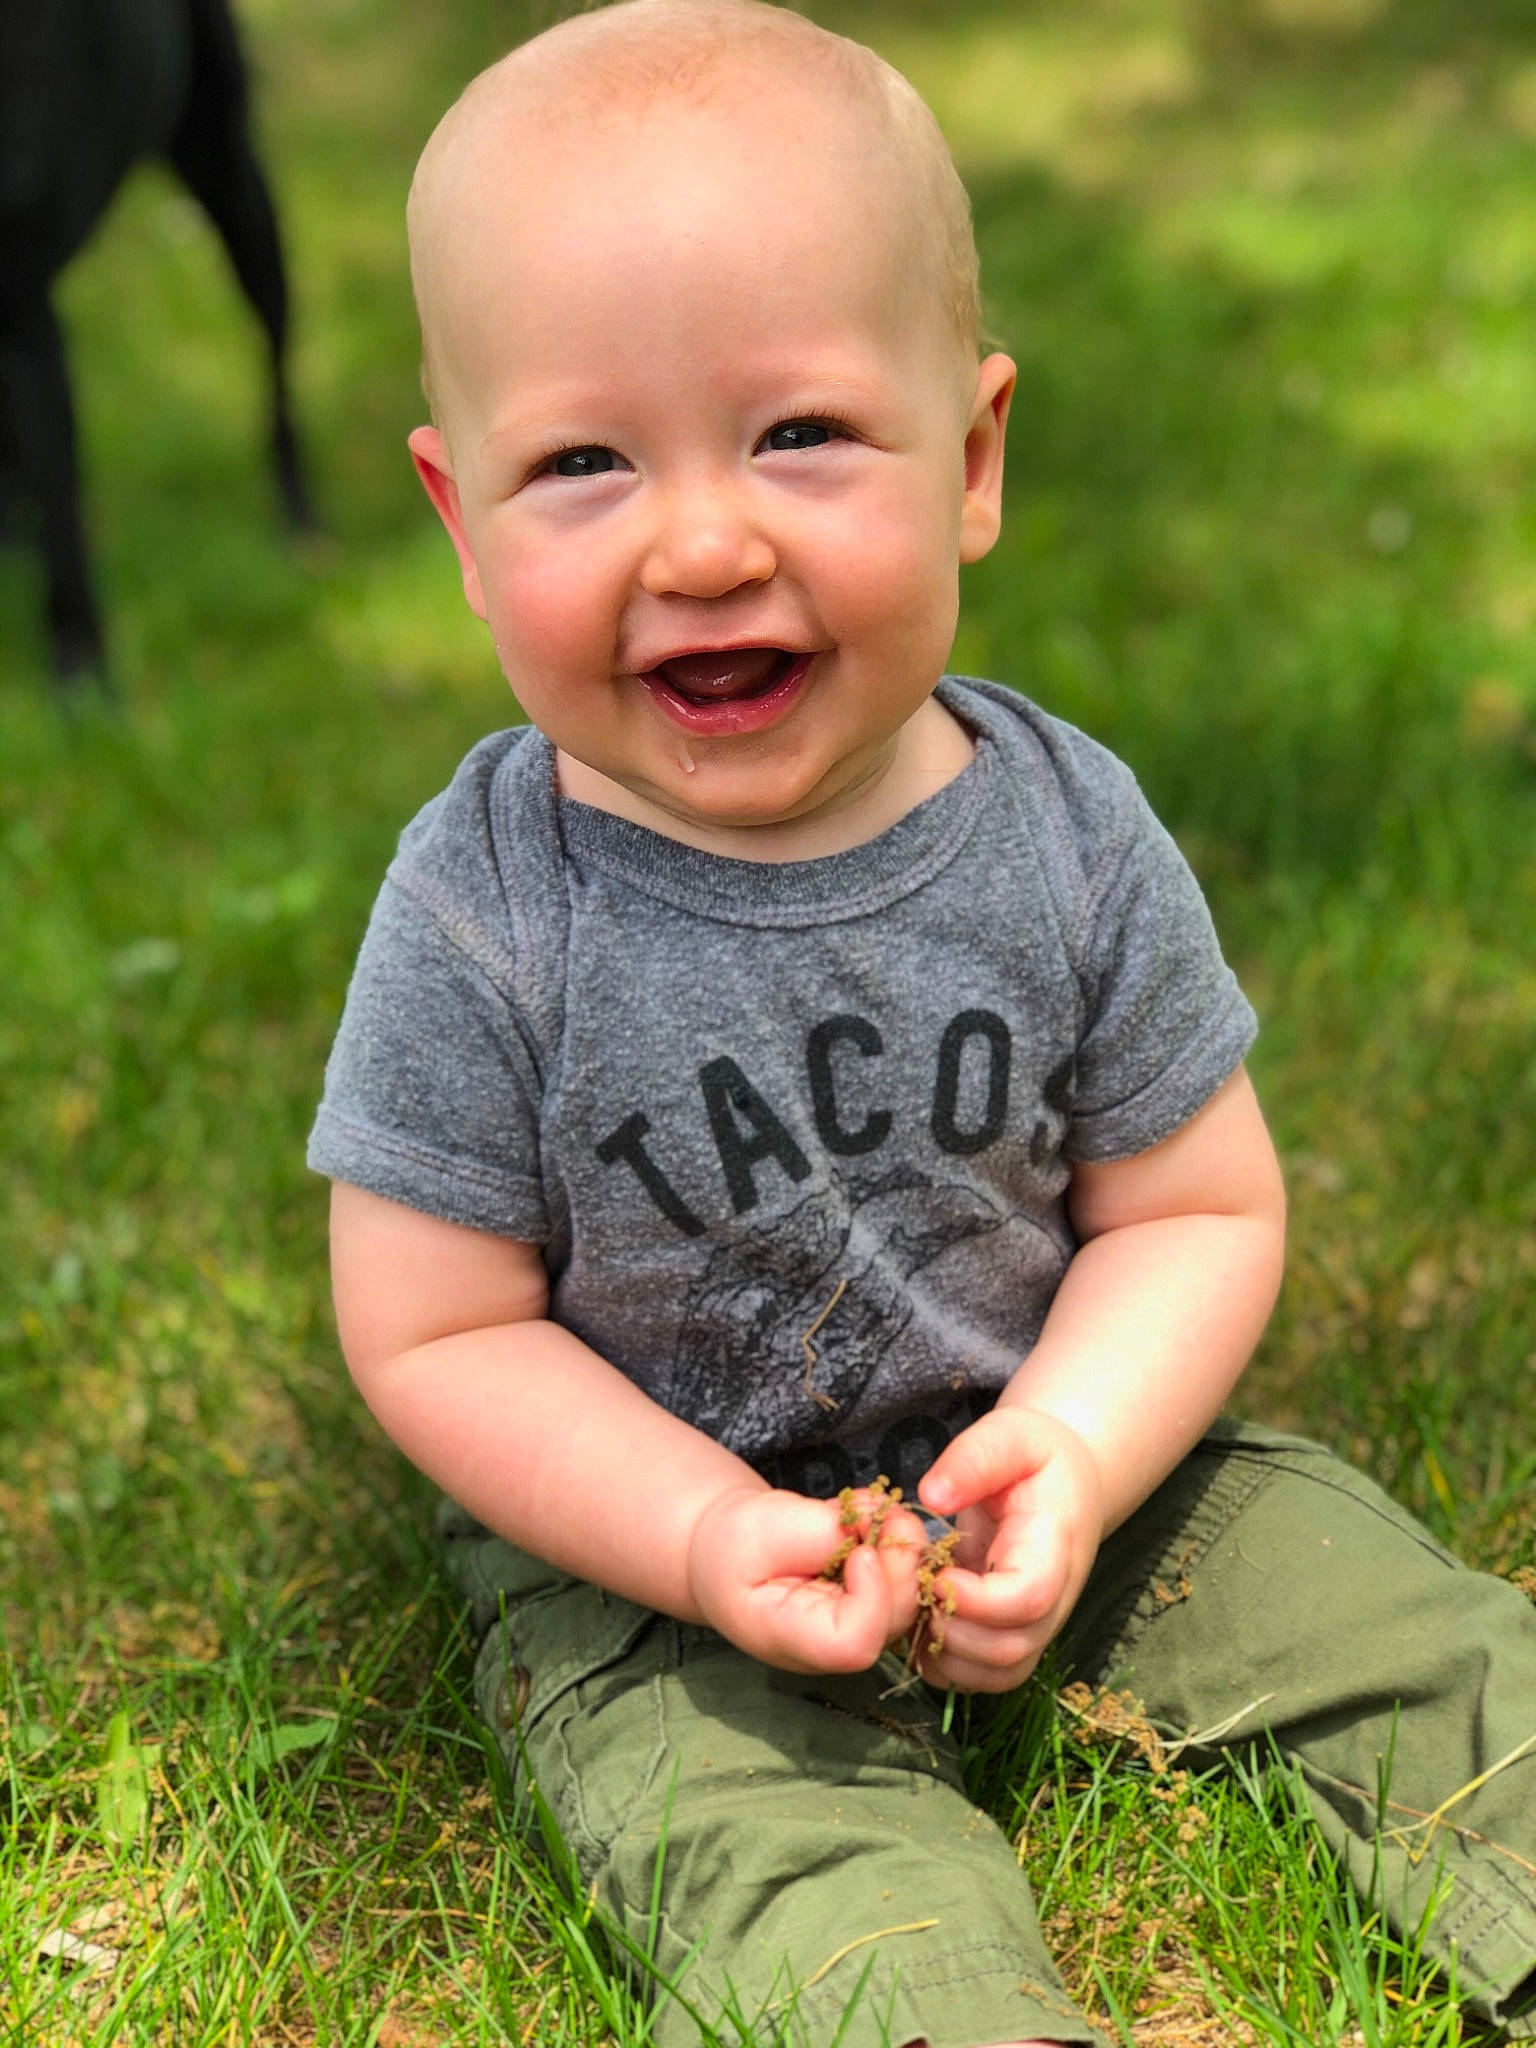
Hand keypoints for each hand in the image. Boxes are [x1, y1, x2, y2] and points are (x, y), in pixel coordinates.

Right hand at [686, 1484, 926, 1673]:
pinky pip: (906, 1574)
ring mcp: (861, 1627)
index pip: (857, 1643)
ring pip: (910, 1593)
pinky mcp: (875, 1604)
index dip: (874, 1596)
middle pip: (895, 1616)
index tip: (860, 1550)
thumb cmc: (735, 1545)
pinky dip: (896, 1538)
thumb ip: (822, 1533)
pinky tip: (864, 1518)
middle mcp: (835, 1644)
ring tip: (863, 1509)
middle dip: (899, 1556)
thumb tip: (879, 1526)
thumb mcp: (764, 1529)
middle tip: (880, 1510)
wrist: (727, 1550)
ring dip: (900, 1541)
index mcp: (793, 1640)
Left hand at [914, 1408, 1103, 1692]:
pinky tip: (924, 1624)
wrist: (1066, 1483)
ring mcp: (1036, 1624)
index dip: (976, 1599)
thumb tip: (931, 1497)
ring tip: (919, 1605)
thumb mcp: (1011, 1433)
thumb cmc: (1037, 1456)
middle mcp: (1053, 1600)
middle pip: (1010, 1650)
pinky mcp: (1015, 1635)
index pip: (1027, 1599)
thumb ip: (974, 1459)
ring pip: (998, 1674)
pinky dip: (947, 1666)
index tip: (936, 1572)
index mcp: (1053, 1548)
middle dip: (951, 1630)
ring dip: (946, 1654)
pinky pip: (985, 1677)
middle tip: (918, 1588)